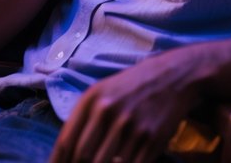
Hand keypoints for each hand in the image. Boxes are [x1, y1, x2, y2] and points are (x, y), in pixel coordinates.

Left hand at [50, 50, 203, 162]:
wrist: (172, 77)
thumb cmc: (131, 87)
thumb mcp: (101, 92)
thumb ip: (83, 118)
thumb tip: (67, 152)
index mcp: (91, 100)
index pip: (67, 140)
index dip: (58, 161)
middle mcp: (109, 112)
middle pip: (83, 156)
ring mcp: (131, 127)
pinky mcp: (152, 139)